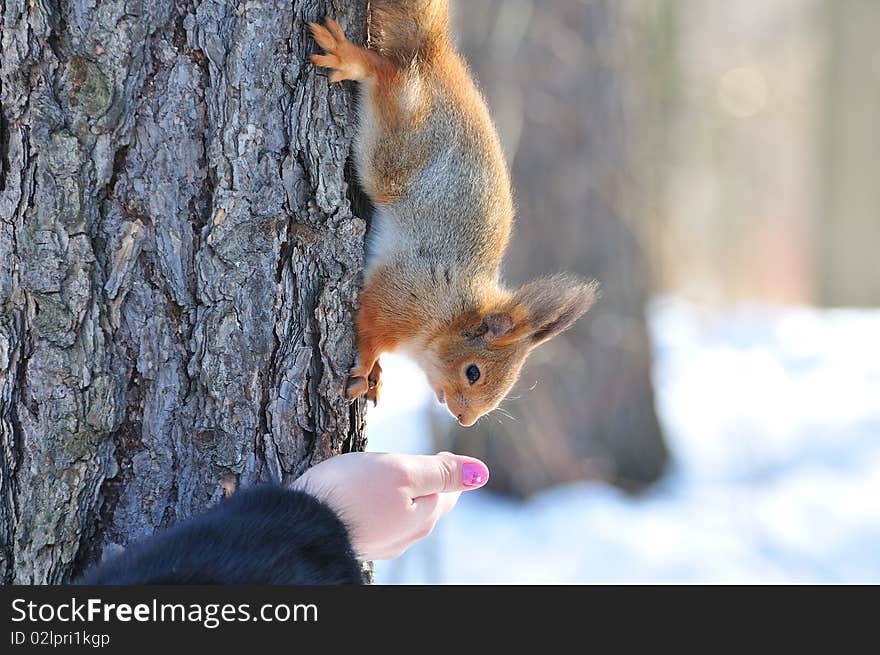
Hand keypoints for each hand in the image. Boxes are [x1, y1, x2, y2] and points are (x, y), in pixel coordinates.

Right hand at [292, 451, 488, 559]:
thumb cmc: (352, 491)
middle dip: (432, 483)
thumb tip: (481, 473)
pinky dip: (386, 503)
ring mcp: (383, 541)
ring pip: (406, 513)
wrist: (301, 523)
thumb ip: (441, 472)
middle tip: (432, 461)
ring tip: (404, 476)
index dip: (449, 467)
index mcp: (424, 516)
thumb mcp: (402, 470)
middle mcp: (407, 535)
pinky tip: (375, 496)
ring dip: (408, 494)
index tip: (443, 452)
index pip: (449, 491)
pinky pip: (383, 519)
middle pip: (430, 504)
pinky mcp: (360, 540)